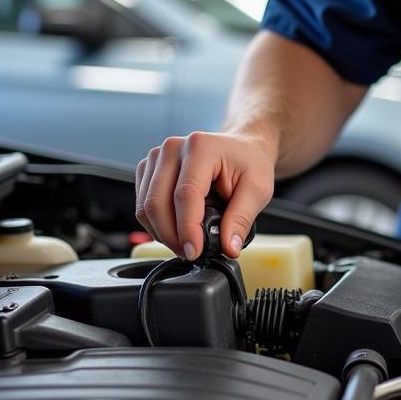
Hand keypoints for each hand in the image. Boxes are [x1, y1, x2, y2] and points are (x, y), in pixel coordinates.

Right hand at [135, 131, 274, 258]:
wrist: (242, 147)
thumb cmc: (249, 162)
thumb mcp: (258, 189)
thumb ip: (241, 219)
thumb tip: (228, 247)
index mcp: (201, 147)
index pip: (185, 194)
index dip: (187, 229)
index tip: (195, 251)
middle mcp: (173, 148)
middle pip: (157, 203)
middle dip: (172, 237)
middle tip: (192, 253)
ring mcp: (157, 158)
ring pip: (145, 207)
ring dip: (163, 233)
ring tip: (186, 242)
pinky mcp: (149, 169)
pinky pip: (143, 205)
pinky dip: (156, 224)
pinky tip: (177, 228)